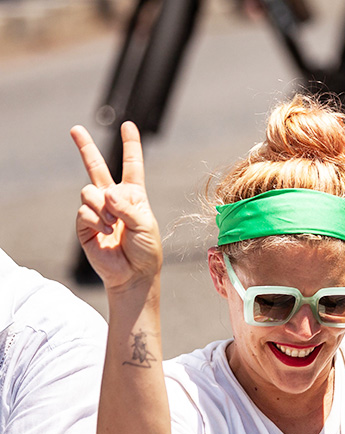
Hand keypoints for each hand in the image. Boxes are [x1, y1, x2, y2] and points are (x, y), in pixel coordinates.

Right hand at [71, 122, 161, 290]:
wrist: (133, 274)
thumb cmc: (146, 250)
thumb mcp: (145, 225)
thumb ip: (128, 207)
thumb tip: (107, 194)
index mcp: (134, 195)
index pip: (132, 166)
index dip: (131, 146)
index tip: (129, 126)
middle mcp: (113, 198)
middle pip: (96, 167)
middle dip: (85, 147)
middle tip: (74, 128)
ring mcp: (97, 210)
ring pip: (89, 192)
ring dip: (102, 208)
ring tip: (113, 226)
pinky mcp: (84, 223)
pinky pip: (84, 211)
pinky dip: (96, 221)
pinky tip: (106, 233)